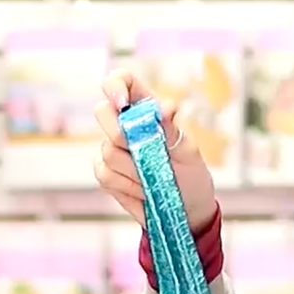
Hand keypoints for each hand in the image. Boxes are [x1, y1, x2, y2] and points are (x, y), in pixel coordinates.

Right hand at [92, 69, 219, 235]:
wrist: (185, 210)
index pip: (122, 82)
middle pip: (102, 112)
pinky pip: (105, 174)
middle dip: (121, 134)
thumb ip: (171, 130)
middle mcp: (124, 125)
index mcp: (146, 109)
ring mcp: (112, 148)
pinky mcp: (105, 172)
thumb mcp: (188, 153)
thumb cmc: (191, 176)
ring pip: (107, 150)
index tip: (122, 104)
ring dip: (135, 171)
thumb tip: (166, 107)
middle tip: (146, 154)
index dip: (115, 86)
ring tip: (156, 179)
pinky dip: (128, 186)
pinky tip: (145, 191)